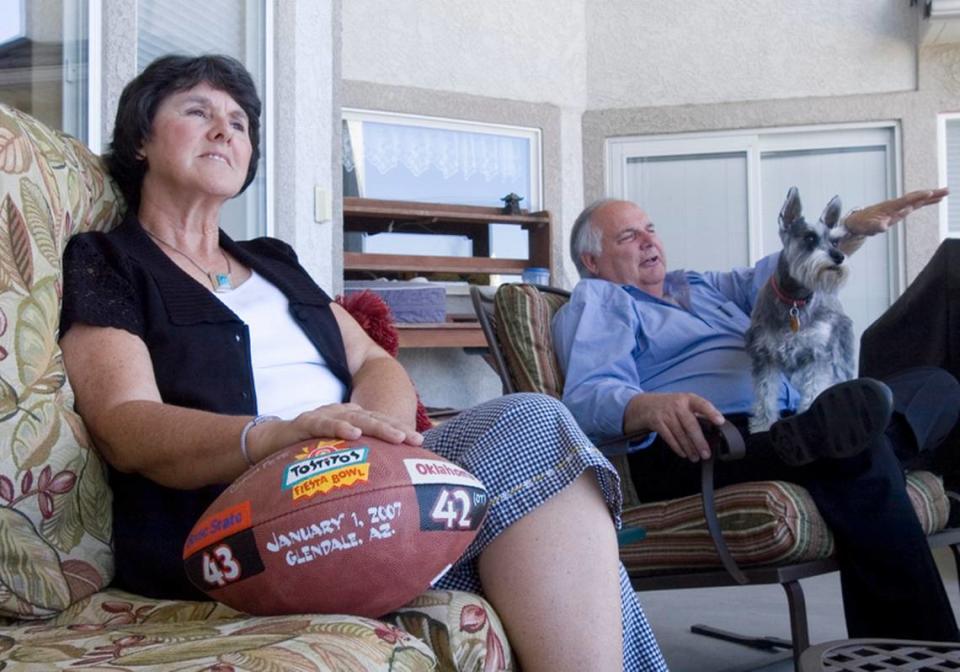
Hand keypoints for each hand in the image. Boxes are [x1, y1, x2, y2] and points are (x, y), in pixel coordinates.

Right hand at [248, 403, 423, 463]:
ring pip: (353, 418)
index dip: (400, 429)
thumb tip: (381, 484)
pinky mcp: (302, 424)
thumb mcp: (334, 455)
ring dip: (376, 426)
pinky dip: (338, 427)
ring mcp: (321, 416)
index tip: (421, 442)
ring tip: (396, 436)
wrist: (265, 443)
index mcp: (349, 419)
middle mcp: (338, 414)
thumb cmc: (304, 451)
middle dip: (396, 428)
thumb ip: (354, 462)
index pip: (379, 422)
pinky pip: (322, 424)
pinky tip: (353, 434)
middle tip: (416, 440)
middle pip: (372, 418)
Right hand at [624, 392, 724, 461]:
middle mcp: (677, 404)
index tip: (720, 422)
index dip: (712, 413)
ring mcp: (666, 413)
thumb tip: (713, 430)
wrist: (643, 405)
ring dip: (689, 448)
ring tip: (695, 457)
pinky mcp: (656, 422)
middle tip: (706, 454)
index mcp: (688, 398)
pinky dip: (677, 447)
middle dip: (699, 441)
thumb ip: (697, 413)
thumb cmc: (669, 406)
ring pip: (680, 434)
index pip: (703, 404)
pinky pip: (669, 437)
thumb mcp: (683, 403)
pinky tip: (683, 453)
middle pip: (691, 424)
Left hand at [844, 188, 947, 236]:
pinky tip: (934, 200)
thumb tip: (882, 226)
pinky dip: (925, 201)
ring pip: (917, 199)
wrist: (857, 221)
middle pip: (915, 197)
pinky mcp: (899, 210)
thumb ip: (875, 226)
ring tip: (945, 193)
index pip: (906, 201)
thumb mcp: (867, 227)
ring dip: (931, 196)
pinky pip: (915, 204)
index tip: (929, 193)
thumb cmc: (862, 224)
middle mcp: (896, 205)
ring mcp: (898, 207)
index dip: (917, 197)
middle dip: (930, 194)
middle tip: (946, 190)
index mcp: (889, 207)